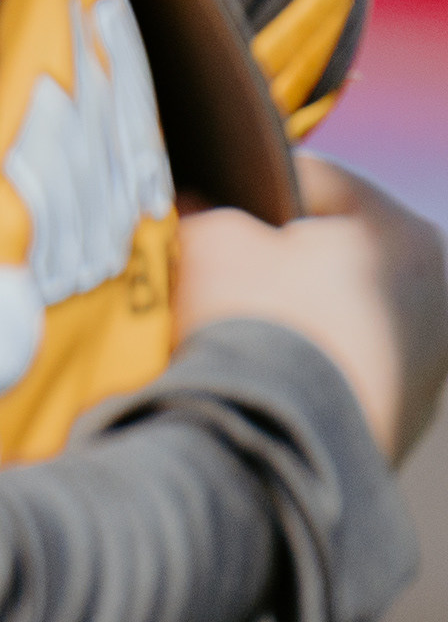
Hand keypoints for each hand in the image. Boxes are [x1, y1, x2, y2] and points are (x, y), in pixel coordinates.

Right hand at [176, 155, 447, 461]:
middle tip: (221, 265)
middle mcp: (438, 298)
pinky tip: (262, 371)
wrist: (277, 442)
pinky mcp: (405, 419)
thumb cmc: (258, 321)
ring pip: (342, 311)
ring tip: (238, 325)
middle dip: (279, 255)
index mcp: (404, 233)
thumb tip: (197, 208)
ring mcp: (428, 365)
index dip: (248, 181)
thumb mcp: (212, 235)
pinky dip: (306, 363)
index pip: (315, 178)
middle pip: (336, 250)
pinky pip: (343, 367)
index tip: (209, 200)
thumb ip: (210, 208)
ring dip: (295, 310)